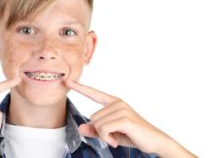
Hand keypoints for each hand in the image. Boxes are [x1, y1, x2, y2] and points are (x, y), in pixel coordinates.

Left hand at [65, 80, 196, 156]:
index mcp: (113, 103)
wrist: (154, 141)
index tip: (67, 80)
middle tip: (113, 136)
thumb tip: (80, 128)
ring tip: (116, 137)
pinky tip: (116, 141)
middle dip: (99, 131)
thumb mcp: (110, 133)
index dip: (79, 87)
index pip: (93, 93)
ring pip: (97, 123)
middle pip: (92, 117)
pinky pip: (103, 129)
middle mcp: (117, 103)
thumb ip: (95, 130)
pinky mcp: (125, 118)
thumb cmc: (132, 135)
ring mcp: (121, 109)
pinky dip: (107, 138)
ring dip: (104, 135)